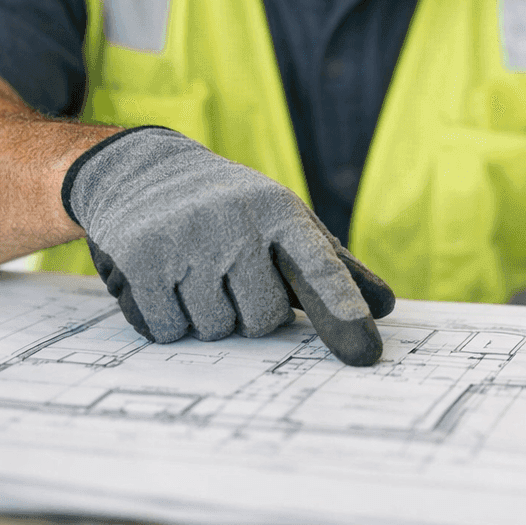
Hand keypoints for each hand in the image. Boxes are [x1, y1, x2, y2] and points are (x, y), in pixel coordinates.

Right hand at [63, 127, 394, 365]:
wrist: (146, 172)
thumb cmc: (234, 210)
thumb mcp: (285, 224)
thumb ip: (332, 267)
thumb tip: (385, 307)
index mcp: (281, 214)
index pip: (320, 269)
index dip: (343, 311)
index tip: (366, 352)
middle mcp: (236, 224)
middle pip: (263, 320)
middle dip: (251, 315)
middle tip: (234, 280)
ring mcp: (187, 240)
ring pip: (213, 329)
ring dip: (207, 317)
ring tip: (197, 275)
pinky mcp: (140, 259)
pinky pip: (167, 329)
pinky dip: (167, 318)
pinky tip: (164, 282)